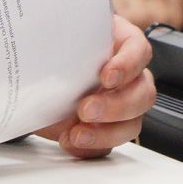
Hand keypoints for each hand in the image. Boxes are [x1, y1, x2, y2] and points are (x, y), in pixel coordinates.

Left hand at [36, 14, 155, 158]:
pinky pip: (111, 145)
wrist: (39, 75)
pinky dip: (91, 147)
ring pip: (133, 124)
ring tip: (76, 134)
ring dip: (106, 133)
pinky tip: (70, 140)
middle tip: (85, 109)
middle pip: (143, 93)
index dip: (128, 65)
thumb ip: (61, 35)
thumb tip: (44, 36)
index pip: (140, 51)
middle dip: (116, 106)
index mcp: (121, 44)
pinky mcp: (108, 130)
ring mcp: (122, 105)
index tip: (106, 76)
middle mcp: (128, 76)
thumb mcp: (58, 35)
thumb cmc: (57, 48)